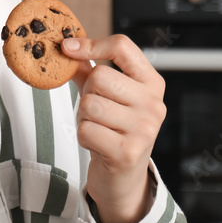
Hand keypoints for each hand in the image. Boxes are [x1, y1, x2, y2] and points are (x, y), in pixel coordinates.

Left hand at [63, 34, 165, 222]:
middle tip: (95, 110)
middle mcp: (154, 104)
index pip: (122, 46)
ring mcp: (145, 129)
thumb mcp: (105, 94)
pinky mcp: (128, 152)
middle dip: (87, 93)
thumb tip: (67, 46)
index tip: (68, 48)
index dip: (91, 45)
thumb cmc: (113, 129)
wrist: (123, 177)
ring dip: (84, 117)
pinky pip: (86, 130)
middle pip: (100, 77)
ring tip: (98, 127)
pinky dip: (83, 136)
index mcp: (151, 83)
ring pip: (90, 104)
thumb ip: (88, 69)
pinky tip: (98, 143)